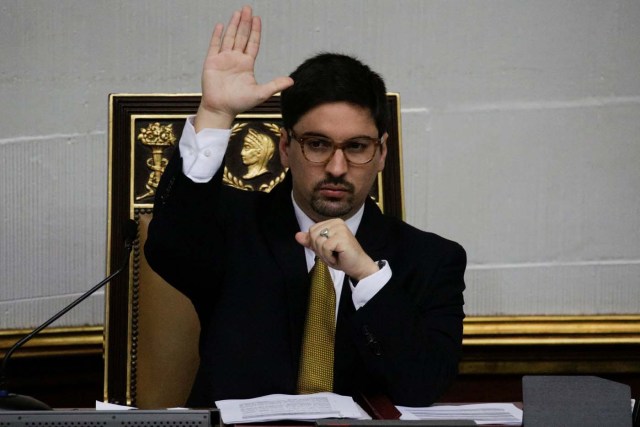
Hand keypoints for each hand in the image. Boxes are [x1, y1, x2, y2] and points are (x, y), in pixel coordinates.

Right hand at [195, 6, 293, 130]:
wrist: (221, 109)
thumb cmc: (239, 103)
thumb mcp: (261, 93)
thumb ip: (275, 85)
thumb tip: (292, 81)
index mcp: (246, 64)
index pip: (252, 44)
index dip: (256, 31)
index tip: (258, 19)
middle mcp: (235, 59)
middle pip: (242, 37)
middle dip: (245, 23)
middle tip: (248, 8)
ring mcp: (223, 59)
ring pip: (229, 38)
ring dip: (233, 25)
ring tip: (238, 13)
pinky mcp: (211, 62)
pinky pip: (214, 45)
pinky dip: (217, 35)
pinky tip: (221, 25)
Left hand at [295, 219, 379, 280]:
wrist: (358, 266)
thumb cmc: (341, 257)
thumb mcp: (322, 249)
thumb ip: (310, 241)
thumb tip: (297, 235)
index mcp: (332, 222)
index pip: (312, 230)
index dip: (316, 244)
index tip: (329, 249)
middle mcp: (337, 222)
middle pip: (313, 235)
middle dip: (319, 249)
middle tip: (332, 253)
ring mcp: (340, 228)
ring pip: (318, 241)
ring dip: (324, 254)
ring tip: (335, 255)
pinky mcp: (342, 237)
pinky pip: (325, 247)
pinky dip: (329, 256)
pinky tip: (338, 257)